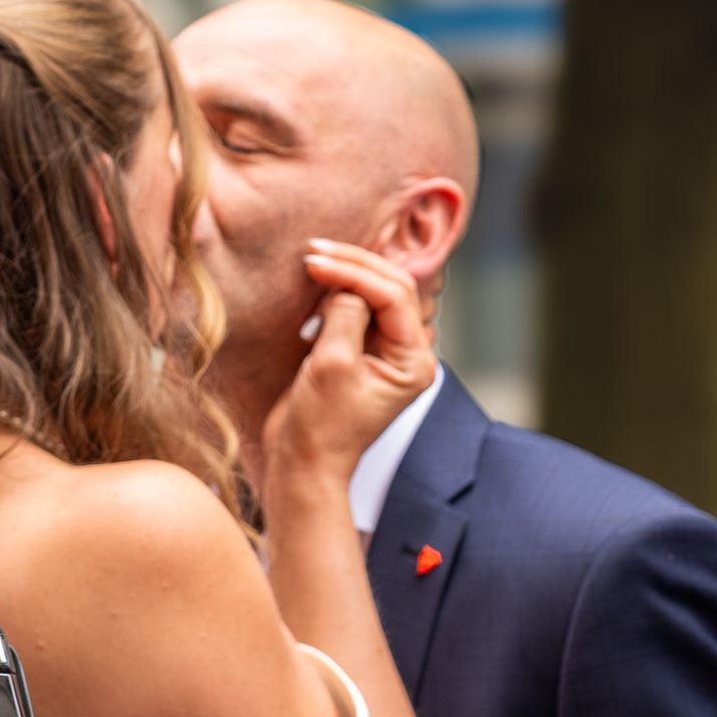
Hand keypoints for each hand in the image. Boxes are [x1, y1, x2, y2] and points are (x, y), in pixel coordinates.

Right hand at [262, 239, 436, 486]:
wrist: (302, 464)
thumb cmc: (319, 427)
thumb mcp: (332, 367)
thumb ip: (346, 318)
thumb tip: (345, 286)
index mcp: (414, 360)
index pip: (394, 295)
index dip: (355, 272)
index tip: (315, 262)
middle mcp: (406, 352)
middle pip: (390, 286)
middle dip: (353, 265)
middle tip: (312, 252)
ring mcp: (383, 351)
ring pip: (373, 293)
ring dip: (344, 275)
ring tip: (311, 262)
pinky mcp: (359, 351)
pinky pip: (355, 308)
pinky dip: (336, 292)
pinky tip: (314, 286)